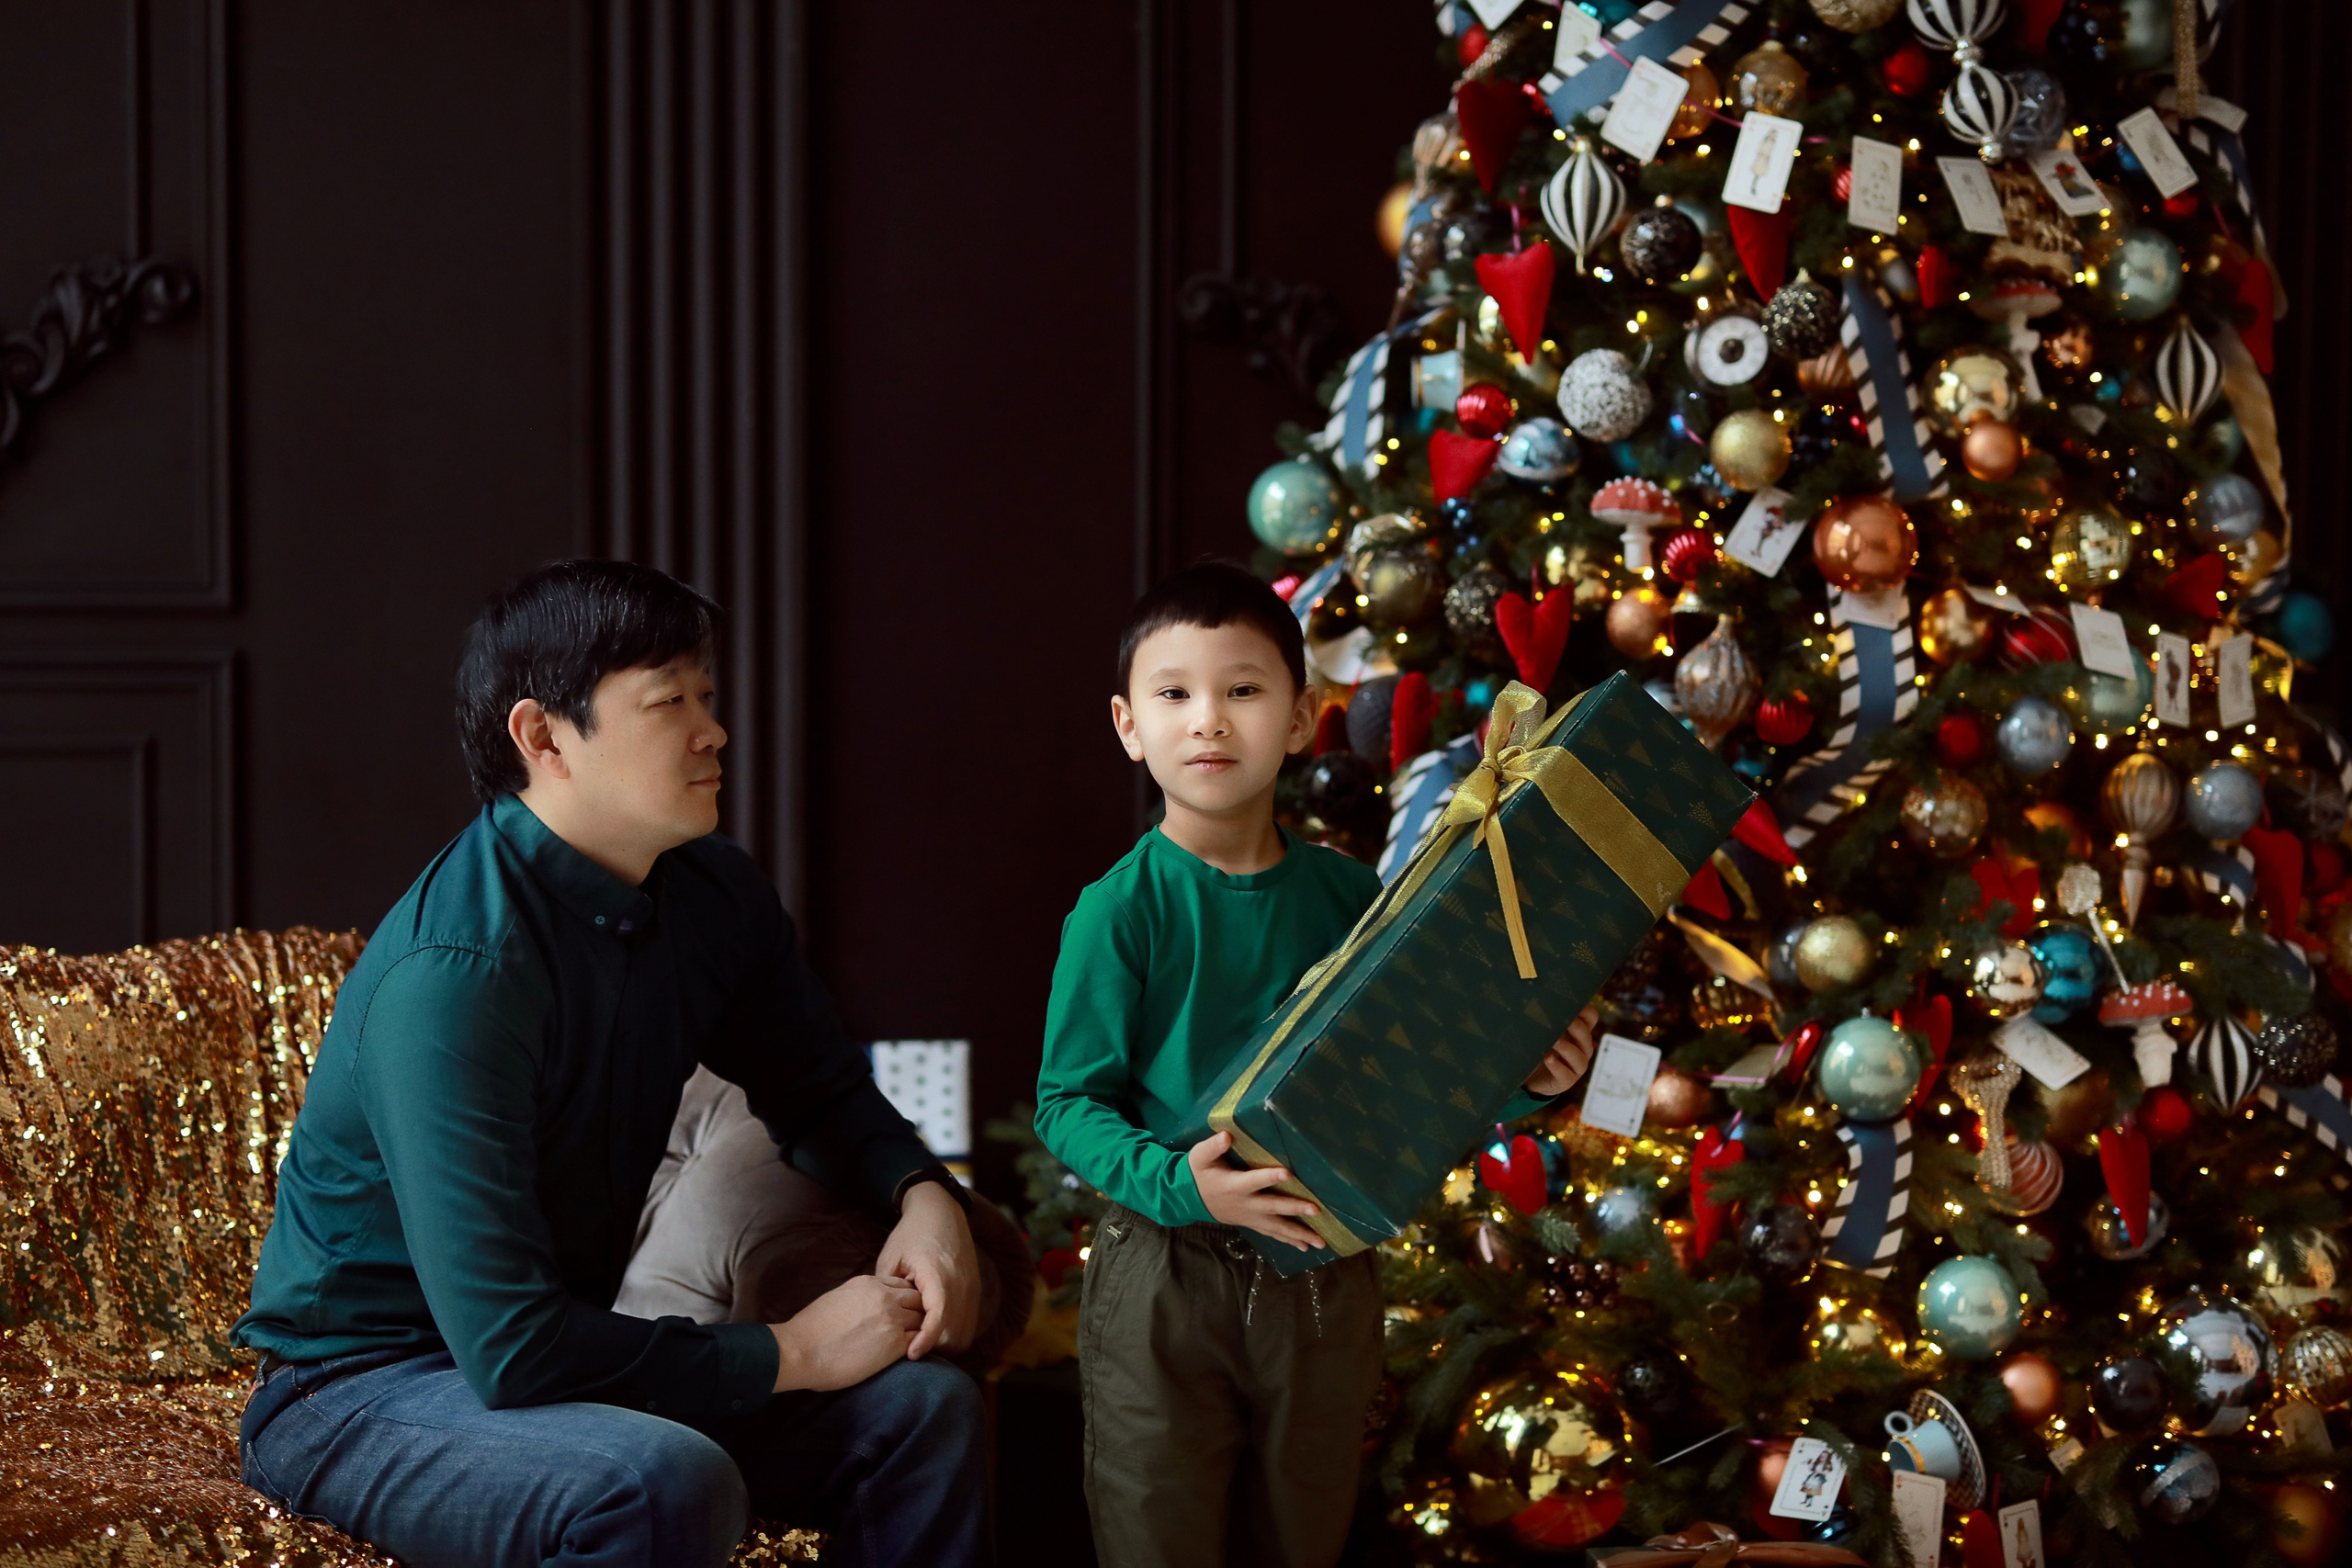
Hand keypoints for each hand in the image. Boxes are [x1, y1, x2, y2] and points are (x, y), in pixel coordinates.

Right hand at [771, 1274, 922, 1391]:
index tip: (901, 1314)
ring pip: (923, 1318)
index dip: (905, 1300)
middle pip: (918, 1298)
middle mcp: (884, 1296)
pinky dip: (920, 1346)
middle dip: (918, 1312)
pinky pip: (921, 1340)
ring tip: (915, 1343)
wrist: (799, 1350)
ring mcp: (892, 1318)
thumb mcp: (836, 1299)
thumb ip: (858, 1298)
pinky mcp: (895, 1343)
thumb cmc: (809, 1331)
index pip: (901, 1285)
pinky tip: (912, 1355)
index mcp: (868, 1283)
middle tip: (912, 1330)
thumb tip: (864, 1308)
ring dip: (921, 1330)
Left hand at [876, 1180, 981, 1359]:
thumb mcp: (890, 1259)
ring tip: (921, 1342)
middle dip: (935, 1348)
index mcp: (938, 1274)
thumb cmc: (910, 1234)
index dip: (926, 1340)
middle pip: (955, 1333)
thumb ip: (890, 1293)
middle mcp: (961, 1284)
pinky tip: (933, 1331)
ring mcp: (971, 1288)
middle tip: (909, 1349)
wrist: (941, 1211)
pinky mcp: (974, 1291)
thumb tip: (887, 1325)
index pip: (939, 1317)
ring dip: (946, 1344)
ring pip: (965, 1334)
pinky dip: (954, 1334)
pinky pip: (969, 1324)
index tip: (911, 1355)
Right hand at [1187, 1131, 1322, 1251]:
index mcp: (1234, 1185)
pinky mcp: (1252, 1223)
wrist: (1190, 1200)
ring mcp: (1250, 1217)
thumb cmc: (1199, 1173)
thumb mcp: (1200, 1157)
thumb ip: (1212, 1146)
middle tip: (1315, 1210)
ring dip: (1299, 1234)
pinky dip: (1289, 1240)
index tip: (1287, 1172)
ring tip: (1320, 1242)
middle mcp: (1245, 1204)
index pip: (1254, 1180)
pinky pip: (1272, 1233)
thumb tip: (1226, 1135)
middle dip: (1294, 1208)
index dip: (1269, 1177)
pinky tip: (1305, 1247)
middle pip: (1272, 1207)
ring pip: (1276, 1227)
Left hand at [1525, 1004, 1599, 1095]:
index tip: (1569, 1002)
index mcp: (1579, 1032)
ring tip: (1553, 1041)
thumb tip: (1538, 998)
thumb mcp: (1544, 1031)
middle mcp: (1582, 1048)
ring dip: (1566, 1047)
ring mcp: (1576, 1066)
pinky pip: (1566, 1074)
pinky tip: (1548, 1058)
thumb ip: (1546, 1018)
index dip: (1584, 1009)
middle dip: (1575, 1027)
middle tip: (1561, 1020)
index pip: (1591, 1017)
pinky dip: (1557, 1066)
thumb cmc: (1540, 1047)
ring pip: (1579, 1056)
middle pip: (1585, 1035)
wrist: (1532, 1076)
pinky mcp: (1566, 1081)